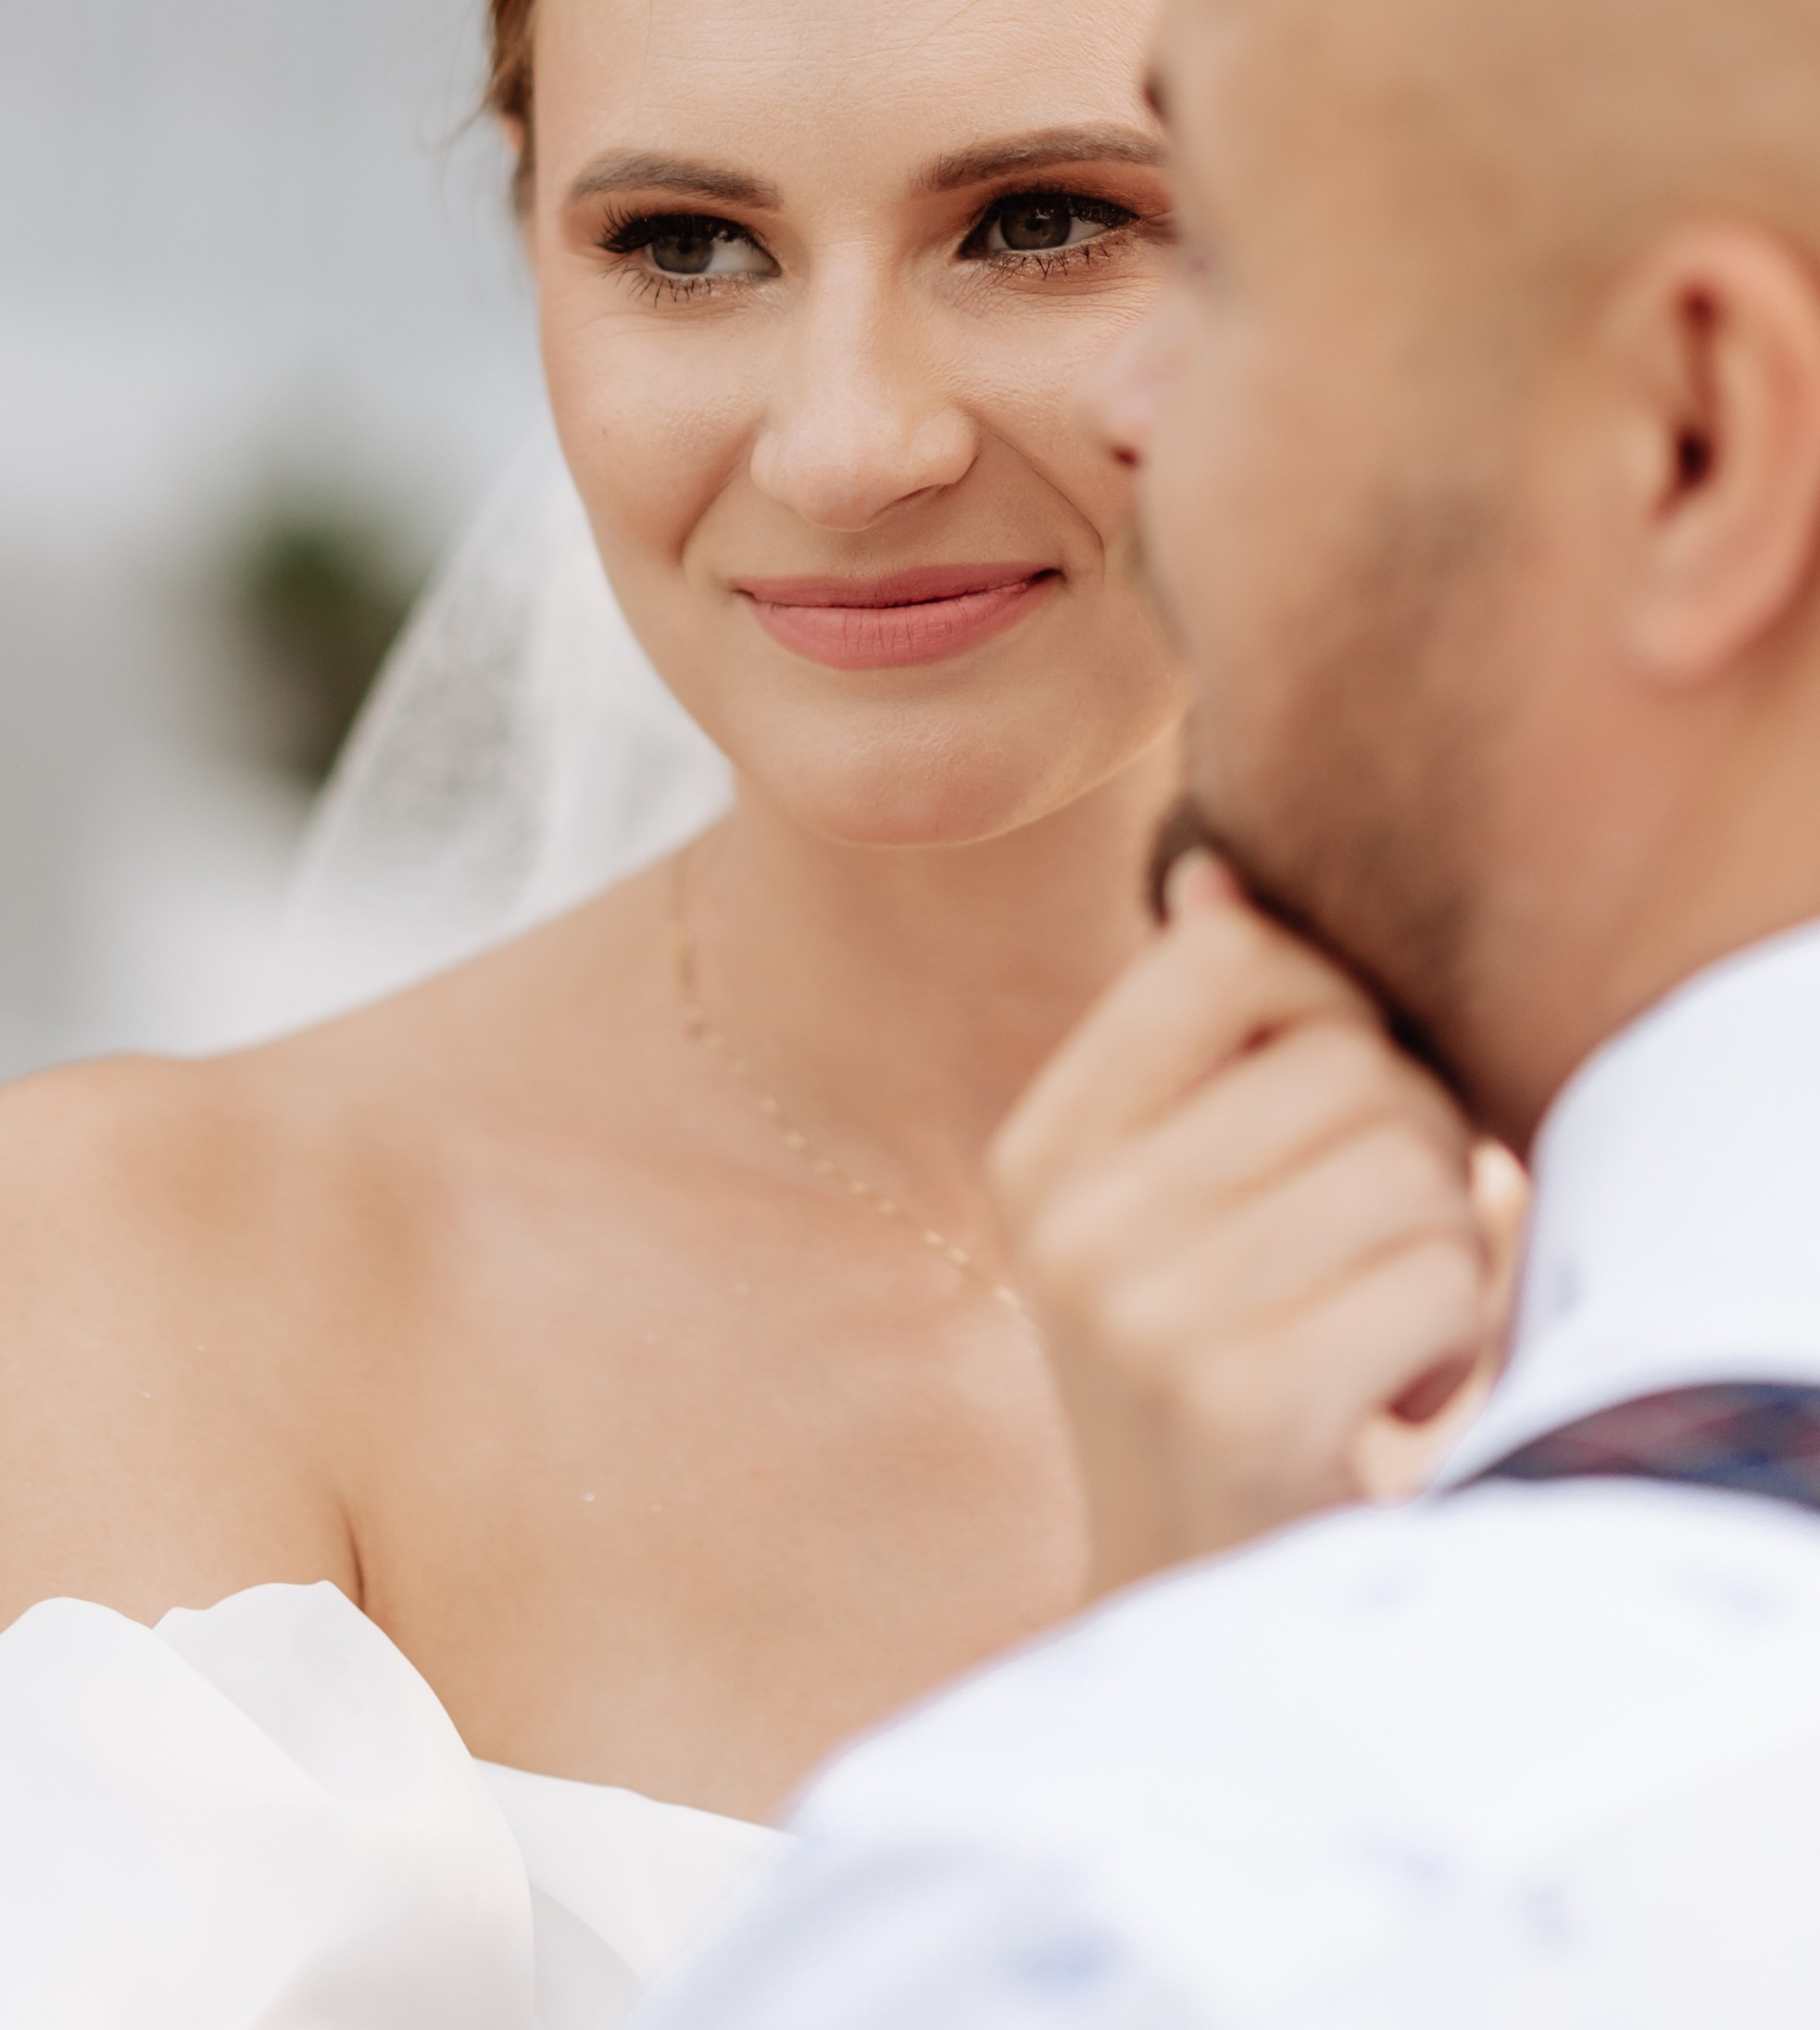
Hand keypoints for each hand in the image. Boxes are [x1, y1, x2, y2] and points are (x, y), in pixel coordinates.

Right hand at [990, 855, 1516, 1597]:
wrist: (1189, 1621)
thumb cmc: (1212, 1379)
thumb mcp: (1158, 1211)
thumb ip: (1194, 1049)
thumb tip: (1215, 875)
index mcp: (1040, 1154)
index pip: (1223, 961)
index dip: (1331, 1004)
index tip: (1340, 1093)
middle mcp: (1073, 1227)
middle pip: (1351, 1063)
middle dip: (1418, 1145)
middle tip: (1376, 1245)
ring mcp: (1148, 1318)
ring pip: (1415, 1166)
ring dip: (1446, 1249)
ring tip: (1379, 1322)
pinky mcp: (1245, 1405)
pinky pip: (1444, 1275)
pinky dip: (1456, 1336)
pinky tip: (1387, 1397)